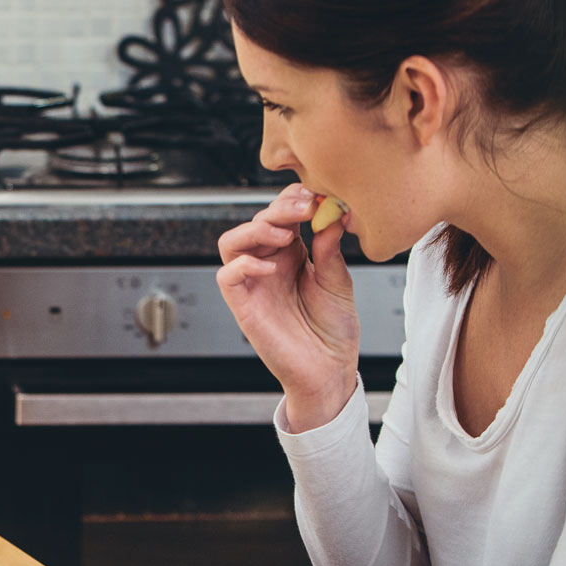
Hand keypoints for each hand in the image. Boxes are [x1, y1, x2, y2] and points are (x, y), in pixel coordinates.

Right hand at [216, 183, 359, 430]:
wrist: (330, 370)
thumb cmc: (334, 330)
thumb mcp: (338, 281)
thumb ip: (329, 248)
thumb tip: (331, 213)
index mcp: (292, 254)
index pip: (281, 214)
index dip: (293, 199)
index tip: (317, 195)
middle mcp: (269, 264)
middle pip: (256, 221)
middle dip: (278, 208)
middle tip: (304, 208)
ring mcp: (253, 284)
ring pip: (231, 242)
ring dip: (254, 229)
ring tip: (283, 234)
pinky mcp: (242, 305)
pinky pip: (227, 276)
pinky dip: (244, 263)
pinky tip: (271, 266)